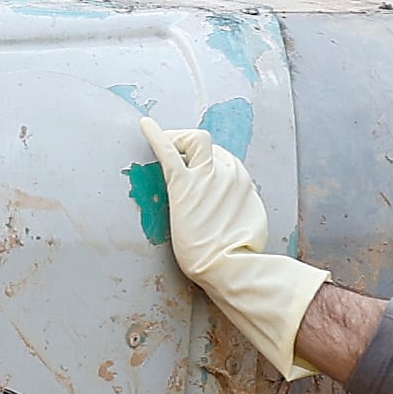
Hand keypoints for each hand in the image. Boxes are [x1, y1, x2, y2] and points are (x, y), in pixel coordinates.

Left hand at [145, 123, 328, 378]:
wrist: (227, 268)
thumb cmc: (236, 258)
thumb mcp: (248, 228)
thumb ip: (241, 213)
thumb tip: (239, 220)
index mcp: (245, 184)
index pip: (225, 161)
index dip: (209, 164)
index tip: (196, 172)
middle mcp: (231, 174)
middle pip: (211, 148)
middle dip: (194, 149)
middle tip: (177, 156)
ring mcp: (208, 176)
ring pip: (195, 140)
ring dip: (180, 138)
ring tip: (166, 142)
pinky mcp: (185, 184)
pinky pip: (168, 151)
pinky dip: (156, 134)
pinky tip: (144, 125)